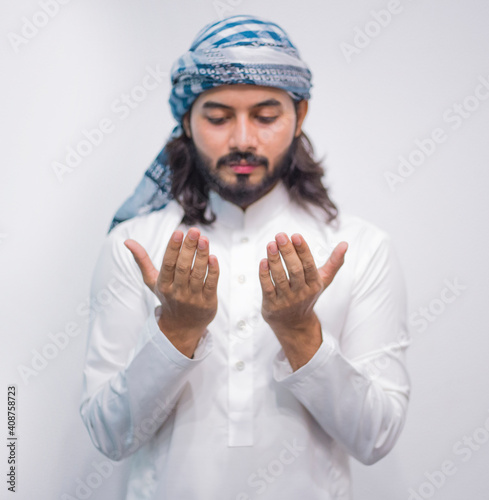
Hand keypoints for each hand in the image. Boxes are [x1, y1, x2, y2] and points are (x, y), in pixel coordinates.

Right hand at [124, 228, 218, 357]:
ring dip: (202, 256)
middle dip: (189, 248)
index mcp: (163, 284)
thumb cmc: (168, 297)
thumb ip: (142, 260)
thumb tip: (127, 241)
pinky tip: (213, 257)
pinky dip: (213, 271)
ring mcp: (193, 298)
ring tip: (204, 239)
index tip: (178, 232)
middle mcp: (177, 292)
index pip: (168, 264)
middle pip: (183, 267)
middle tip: (194, 230)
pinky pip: (211, 285)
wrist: (182, 327)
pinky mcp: (208, 302)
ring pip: (198, 274)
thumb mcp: (153, 281)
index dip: (173, 248)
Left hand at [258, 232, 347, 368]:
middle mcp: (301, 293)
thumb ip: (334, 262)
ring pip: (280, 278)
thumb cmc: (308, 295)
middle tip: (280, 235)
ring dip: (274, 260)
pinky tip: (262, 261)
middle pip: (295, 270)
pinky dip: (264, 275)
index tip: (295, 235)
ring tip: (270, 244)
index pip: (309, 265)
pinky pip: (267, 288)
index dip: (302, 250)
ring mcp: (286, 300)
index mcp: (314, 284)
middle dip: (288, 252)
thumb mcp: (323, 280)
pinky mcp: (272, 305)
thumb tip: (345, 243)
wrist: (294, 325)